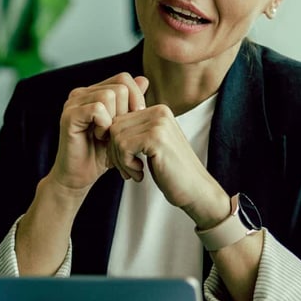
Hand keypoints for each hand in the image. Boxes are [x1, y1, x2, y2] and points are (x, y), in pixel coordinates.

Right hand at [48, 72, 148, 194]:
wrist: (80, 176)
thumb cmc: (101, 153)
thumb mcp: (123, 126)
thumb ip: (130, 103)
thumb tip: (144, 79)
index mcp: (94, 92)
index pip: (124, 78)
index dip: (136, 97)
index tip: (136, 119)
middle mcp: (82, 93)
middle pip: (120, 86)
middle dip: (127, 111)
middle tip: (118, 131)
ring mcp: (73, 103)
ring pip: (110, 95)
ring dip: (115, 119)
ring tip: (108, 135)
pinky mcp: (69, 115)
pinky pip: (97, 108)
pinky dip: (104, 125)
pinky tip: (100, 137)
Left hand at [106, 102, 226, 218]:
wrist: (196, 190)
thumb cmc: (172, 172)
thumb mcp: (152, 146)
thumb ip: (135, 132)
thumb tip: (104, 127)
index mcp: (158, 110)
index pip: (119, 119)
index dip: (115, 143)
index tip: (125, 162)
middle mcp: (159, 111)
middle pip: (114, 126)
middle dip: (114, 151)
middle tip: (127, 170)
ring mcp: (159, 123)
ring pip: (116, 136)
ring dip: (120, 160)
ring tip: (135, 173)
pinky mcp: (156, 138)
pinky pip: (123, 146)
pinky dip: (126, 164)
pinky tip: (139, 173)